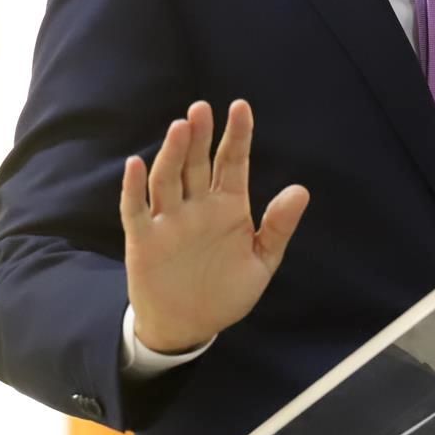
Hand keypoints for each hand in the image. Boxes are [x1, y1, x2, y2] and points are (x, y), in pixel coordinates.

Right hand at [119, 99, 309, 353]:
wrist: (190, 326)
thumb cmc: (225, 291)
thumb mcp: (262, 262)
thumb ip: (278, 227)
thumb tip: (301, 190)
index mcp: (228, 206)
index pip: (232, 162)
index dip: (237, 135)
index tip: (241, 107)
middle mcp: (197, 206)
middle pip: (197, 163)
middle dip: (200, 136)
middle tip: (202, 109)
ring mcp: (169, 220)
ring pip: (167, 179)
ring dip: (172, 153)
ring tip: (180, 127)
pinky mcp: (144, 239)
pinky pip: (136, 209)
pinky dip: (134, 188)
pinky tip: (135, 165)